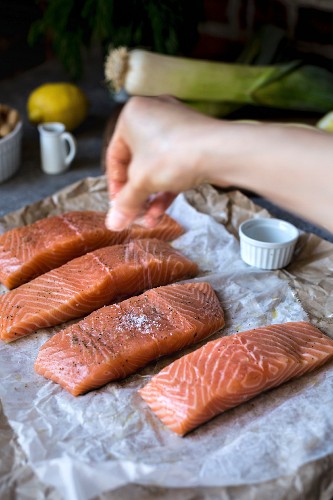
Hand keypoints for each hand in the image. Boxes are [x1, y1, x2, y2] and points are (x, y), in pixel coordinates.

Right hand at [105, 96, 214, 229]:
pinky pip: (173, 164)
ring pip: (156, 166)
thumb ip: (126, 203)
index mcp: (131, 116)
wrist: (221, 151)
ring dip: (151, 195)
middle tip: (134, 216)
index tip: (118, 207)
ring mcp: (175, 126)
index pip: (114, 156)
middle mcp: (152, 115)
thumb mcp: (142, 182)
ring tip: (149, 220)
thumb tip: (113, 222)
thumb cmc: (173, 156)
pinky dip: (166, 186)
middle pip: (136, 162)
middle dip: (136, 194)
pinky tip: (162, 211)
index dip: (115, 186)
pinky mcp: (193, 140)